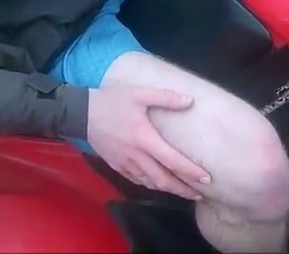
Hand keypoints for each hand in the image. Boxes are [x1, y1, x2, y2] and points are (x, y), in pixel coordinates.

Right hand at [87, 86, 211, 199]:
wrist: (81, 113)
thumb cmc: (112, 101)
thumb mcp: (139, 94)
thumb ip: (166, 97)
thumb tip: (190, 101)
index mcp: (145, 139)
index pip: (173, 161)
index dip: (190, 172)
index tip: (206, 180)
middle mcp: (136, 156)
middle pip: (163, 180)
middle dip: (183, 189)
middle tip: (199, 194)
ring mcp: (125, 164)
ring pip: (150, 183)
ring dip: (168, 189)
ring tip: (184, 192)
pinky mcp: (117, 166)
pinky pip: (137, 180)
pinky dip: (151, 185)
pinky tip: (159, 184)